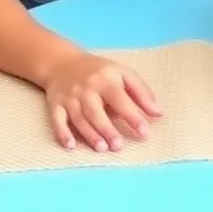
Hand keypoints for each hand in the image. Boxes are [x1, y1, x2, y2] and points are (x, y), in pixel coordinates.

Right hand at [44, 51, 161, 152]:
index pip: (121, 99)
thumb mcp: (123, 73)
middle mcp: (87, 89)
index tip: (145, 132)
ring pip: (79, 118)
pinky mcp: (55, 105)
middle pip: (97, 111)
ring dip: (90, 134)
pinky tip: (71, 146)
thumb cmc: (100, 71)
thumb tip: (158, 113)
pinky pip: (57, 121)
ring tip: (102, 148)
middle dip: (108, 129)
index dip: (133, 115)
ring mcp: (70, 97)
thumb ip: (141, 92)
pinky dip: (63, 133)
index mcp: (107, 79)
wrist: (63, 63)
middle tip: (119, 146)